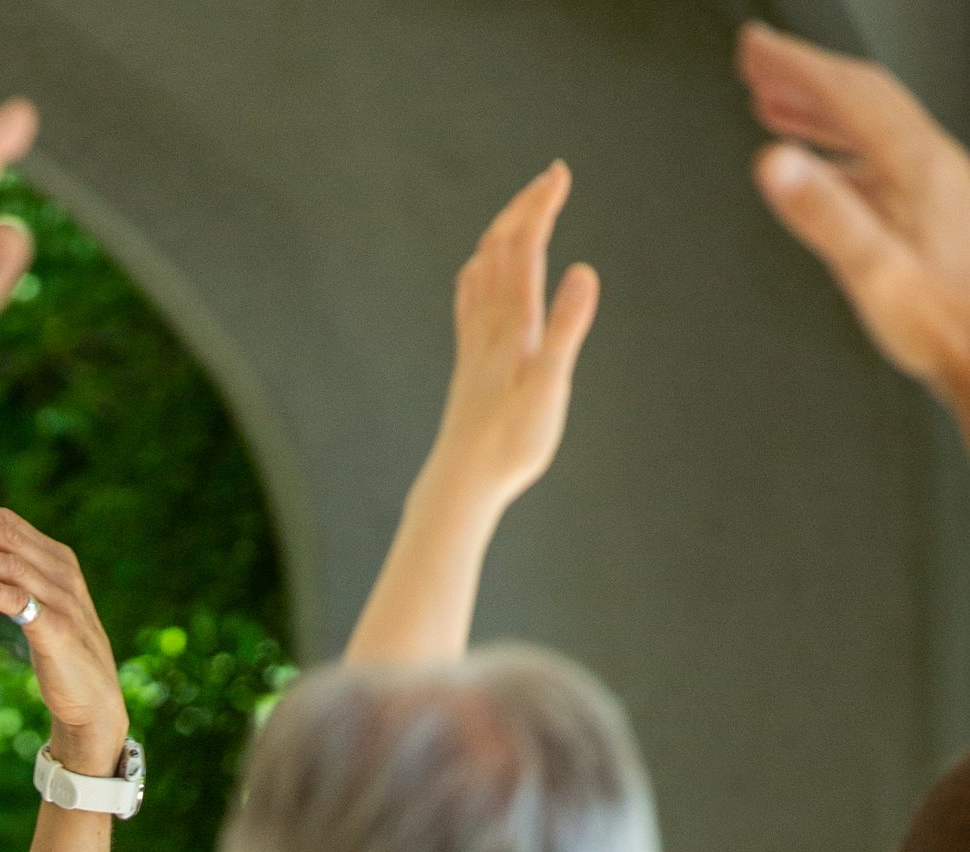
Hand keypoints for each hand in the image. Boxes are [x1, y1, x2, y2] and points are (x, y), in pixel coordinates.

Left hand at [0, 499, 126, 772]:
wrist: (93, 701)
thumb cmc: (60, 651)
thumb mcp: (38, 606)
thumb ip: (14, 581)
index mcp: (56, 559)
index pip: (9, 523)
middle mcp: (60, 572)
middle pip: (7, 537)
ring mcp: (61, 600)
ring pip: (10, 565)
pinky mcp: (58, 631)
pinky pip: (19, 603)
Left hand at [428, 163, 599, 514]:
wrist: (461, 483)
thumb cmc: (510, 443)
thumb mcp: (549, 388)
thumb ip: (566, 328)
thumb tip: (585, 270)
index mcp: (512, 324)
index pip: (526, 247)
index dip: (542, 206)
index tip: (560, 172)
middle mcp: (487, 325)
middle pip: (500, 247)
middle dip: (525, 207)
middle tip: (552, 178)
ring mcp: (473, 341)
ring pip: (482, 268)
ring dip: (503, 231)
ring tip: (524, 211)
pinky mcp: (467, 361)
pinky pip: (469, 300)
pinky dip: (482, 268)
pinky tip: (486, 270)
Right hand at [741, 24, 969, 411]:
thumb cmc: (940, 322)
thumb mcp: (874, 271)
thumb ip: (824, 214)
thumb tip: (777, 165)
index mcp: (913, 165)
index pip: (845, 94)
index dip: (796, 65)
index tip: (756, 48)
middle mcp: (928, 162)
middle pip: (859, 97)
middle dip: (805, 73)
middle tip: (760, 61)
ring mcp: (933, 182)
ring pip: (870, 124)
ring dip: (820, 108)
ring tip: (778, 103)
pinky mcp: (934, 208)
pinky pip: (878, 160)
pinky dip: (840, 149)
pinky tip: (823, 167)